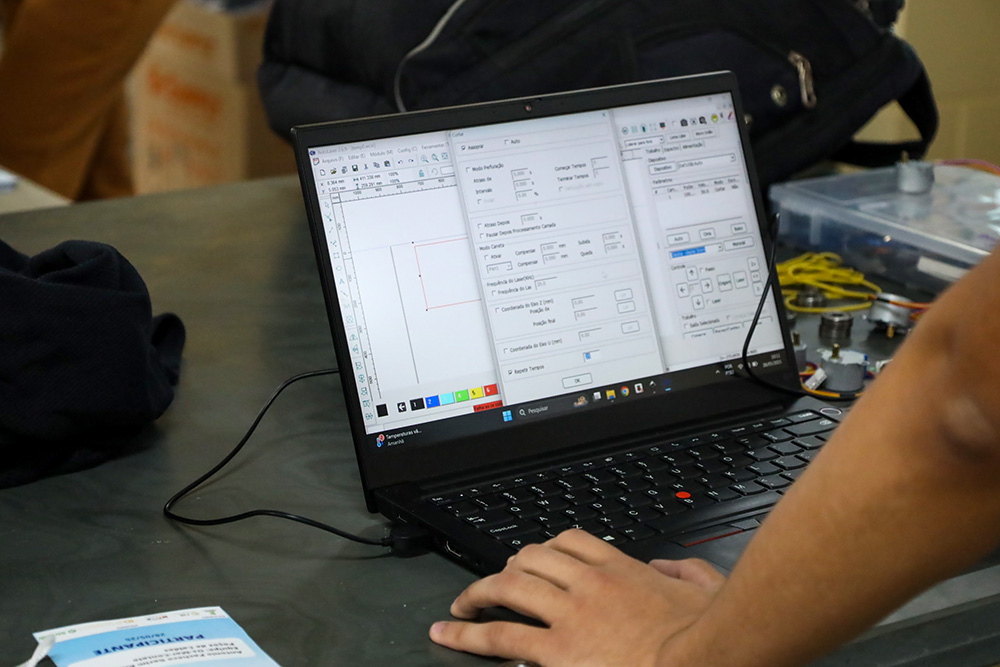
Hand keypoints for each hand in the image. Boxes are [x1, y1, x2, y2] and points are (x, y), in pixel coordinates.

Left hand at [429, 529, 724, 666]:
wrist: (704, 659)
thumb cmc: (707, 636)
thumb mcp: (705, 588)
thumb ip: (685, 572)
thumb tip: (669, 568)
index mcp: (622, 570)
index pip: (572, 541)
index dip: (545, 547)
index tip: (535, 557)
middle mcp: (589, 585)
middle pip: (532, 557)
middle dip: (506, 566)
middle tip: (492, 582)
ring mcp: (570, 616)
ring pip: (508, 587)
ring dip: (477, 593)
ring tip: (459, 605)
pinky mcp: (557, 651)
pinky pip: (501, 636)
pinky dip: (470, 633)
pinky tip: (451, 634)